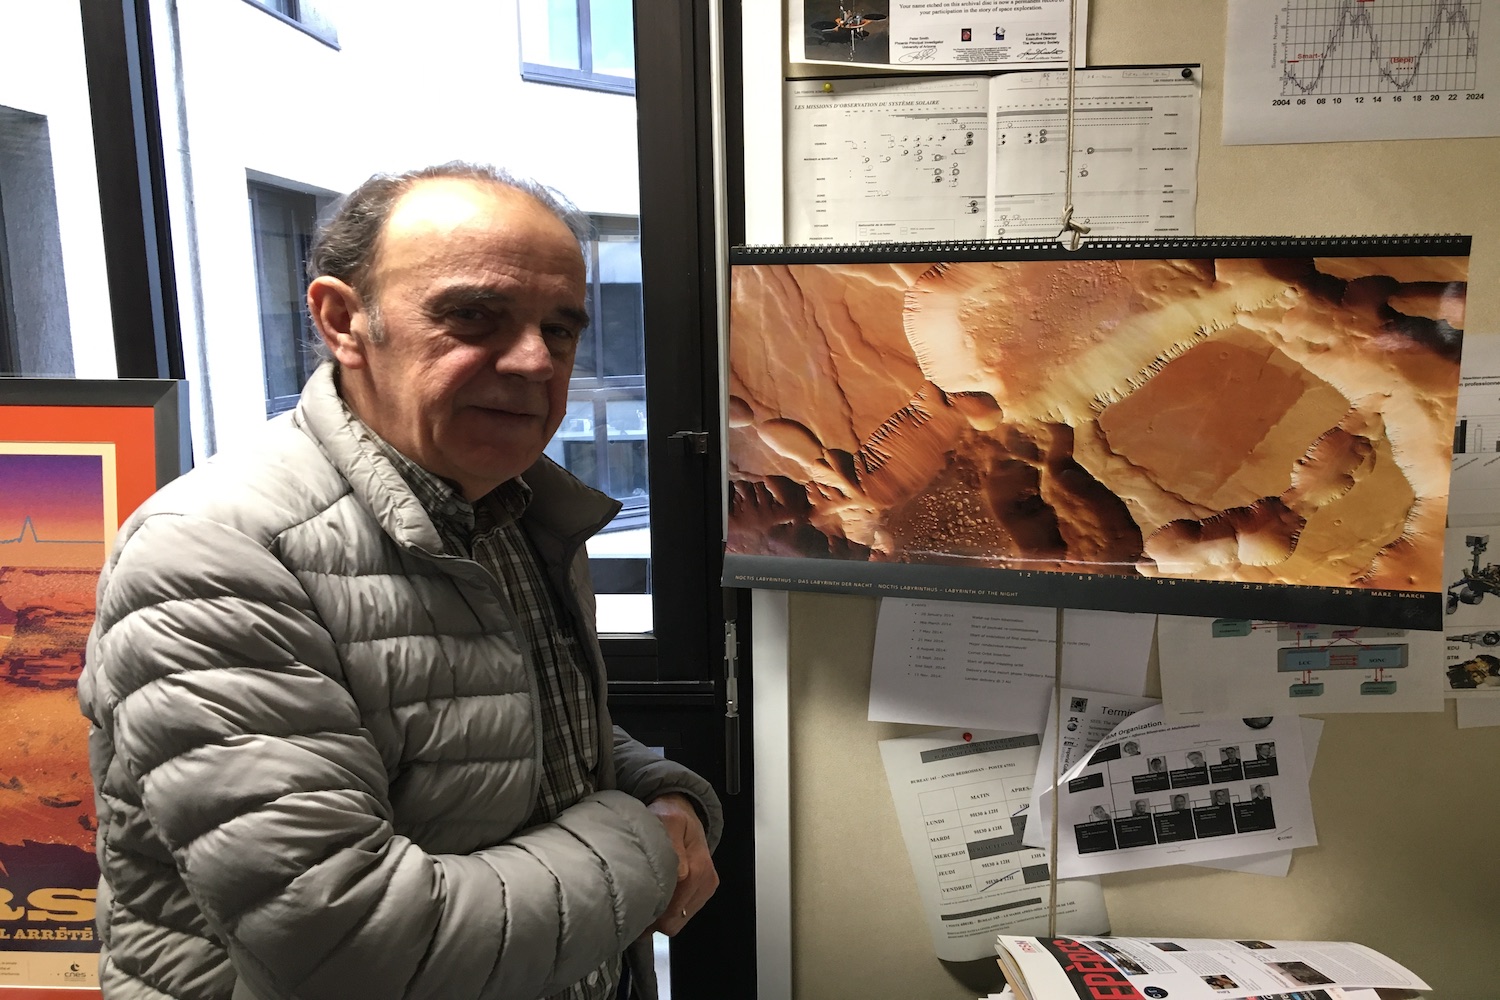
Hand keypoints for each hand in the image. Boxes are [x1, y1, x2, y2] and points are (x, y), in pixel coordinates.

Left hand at [643, 793, 718, 936]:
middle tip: (631, 909)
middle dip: (652, 919)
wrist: (683, 811)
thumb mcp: (668, 820)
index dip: (649, 912)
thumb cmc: (670, 816)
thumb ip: (671, 842)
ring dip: (658, 917)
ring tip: (641, 903)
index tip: (630, 909)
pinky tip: (654, 900)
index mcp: (698, 868)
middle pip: (674, 920)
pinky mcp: (704, 892)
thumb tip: (680, 873)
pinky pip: (682, 916)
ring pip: (677, 922)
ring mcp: (706, 889)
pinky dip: (666, 913)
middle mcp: (705, 882)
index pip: (672, 908)